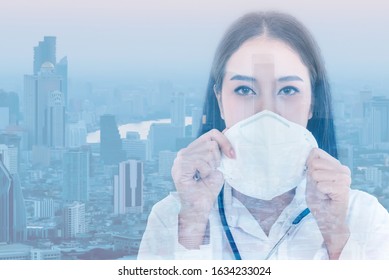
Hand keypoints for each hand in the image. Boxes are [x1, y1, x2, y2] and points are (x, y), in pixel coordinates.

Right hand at [171, 129, 234, 248]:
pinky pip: (200, 161)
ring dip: (211, 167)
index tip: (233, 156)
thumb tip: (228, 131)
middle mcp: (184, 152)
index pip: (211, 134)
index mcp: (192, 150)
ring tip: (204, 176)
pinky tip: (200, 178)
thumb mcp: (217, 167)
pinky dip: (206, 171)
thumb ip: (219, 151)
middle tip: (210, 172)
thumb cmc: (207, 190)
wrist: (199, 208)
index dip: (225, 142)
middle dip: (217, 159)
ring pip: (208, 151)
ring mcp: (180, 159)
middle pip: (211, 143)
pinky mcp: (180, 167)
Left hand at [305, 148, 350, 258]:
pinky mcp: (343, 188)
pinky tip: (327, 198)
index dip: (309, 165)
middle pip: (314, 162)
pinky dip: (319, 193)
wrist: (327, 219)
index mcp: (335, 164)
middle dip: (311, 177)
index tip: (314, 178)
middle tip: (320, 189)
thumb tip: (310, 153)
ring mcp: (345, 178)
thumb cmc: (319, 200)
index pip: (315, 152)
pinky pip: (320, 185)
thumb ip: (311, 165)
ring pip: (316, 173)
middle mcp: (343, 169)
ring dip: (315, 186)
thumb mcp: (311, 178)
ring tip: (323, 193)